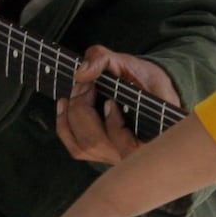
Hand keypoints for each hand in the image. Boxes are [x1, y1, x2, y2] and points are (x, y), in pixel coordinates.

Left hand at [55, 46, 180, 163]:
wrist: (148, 89)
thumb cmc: (142, 80)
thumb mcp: (129, 63)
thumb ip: (104, 60)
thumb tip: (81, 74)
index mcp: (151, 135)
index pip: (130, 147)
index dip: (114, 126)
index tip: (110, 101)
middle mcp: (132, 153)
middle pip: (99, 143)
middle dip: (83, 110)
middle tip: (86, 85)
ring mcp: (115, 156)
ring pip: (85, 147)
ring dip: (72, 116)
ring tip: (76, 92)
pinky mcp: (100, 154)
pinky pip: (76, 148)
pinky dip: (64, 125)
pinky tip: (64, 105)